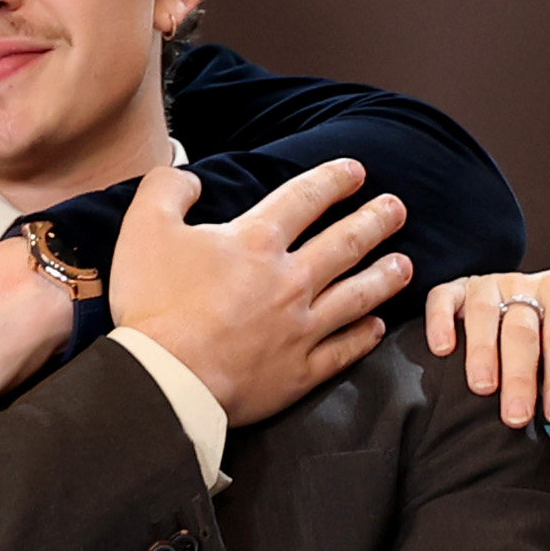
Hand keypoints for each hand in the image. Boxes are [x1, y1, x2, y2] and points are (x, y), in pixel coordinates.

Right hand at [107, 160, 411, 425]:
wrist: (165, 379)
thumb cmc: (153, 304)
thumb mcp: (144, 228)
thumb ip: (168, 190)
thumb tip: (189, 178)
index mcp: (257, 242)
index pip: (305, 198)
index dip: (333, 180)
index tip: (356, 171)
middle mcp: (291, 280)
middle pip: (345, 243)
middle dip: (376, 221)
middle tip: (398, 209)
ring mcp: (302, 327)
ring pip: (357, 295)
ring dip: (385, 276)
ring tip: (405, 264)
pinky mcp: (301, 371)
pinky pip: (344, 350)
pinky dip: (365, 336)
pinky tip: (378, 327)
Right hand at [420, 266, 549, 429]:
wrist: (533, 316)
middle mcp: (526, 283)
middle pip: (522, 329)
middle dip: (519, 377)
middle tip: (516, 417)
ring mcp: (489, 284)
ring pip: (483, 313)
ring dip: (481, 354)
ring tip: (482, 390)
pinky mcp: (457, 289)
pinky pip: (443, 298)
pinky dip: (440, 322)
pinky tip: (441, 350)